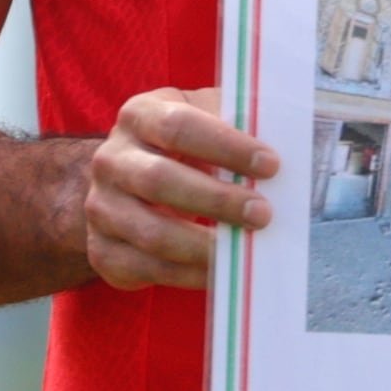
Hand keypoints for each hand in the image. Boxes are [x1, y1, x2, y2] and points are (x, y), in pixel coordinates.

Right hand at [85, 85, 276, 288]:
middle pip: (159, 181)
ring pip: (151, 233)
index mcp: (140, 115)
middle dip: (217, 201)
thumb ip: (238, 124)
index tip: (270, 165)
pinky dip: (187, 275)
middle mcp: (110, 159)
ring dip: (204, 246)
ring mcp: (100, 207)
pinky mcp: (102, 249)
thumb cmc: (184, 144)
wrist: (125, 179)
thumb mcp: (206, 118)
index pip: (178, 127)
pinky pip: (145, 268)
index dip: (226, 146)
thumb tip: (289, 147)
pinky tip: (221, 271)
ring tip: (245, 247)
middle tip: (263, 214)